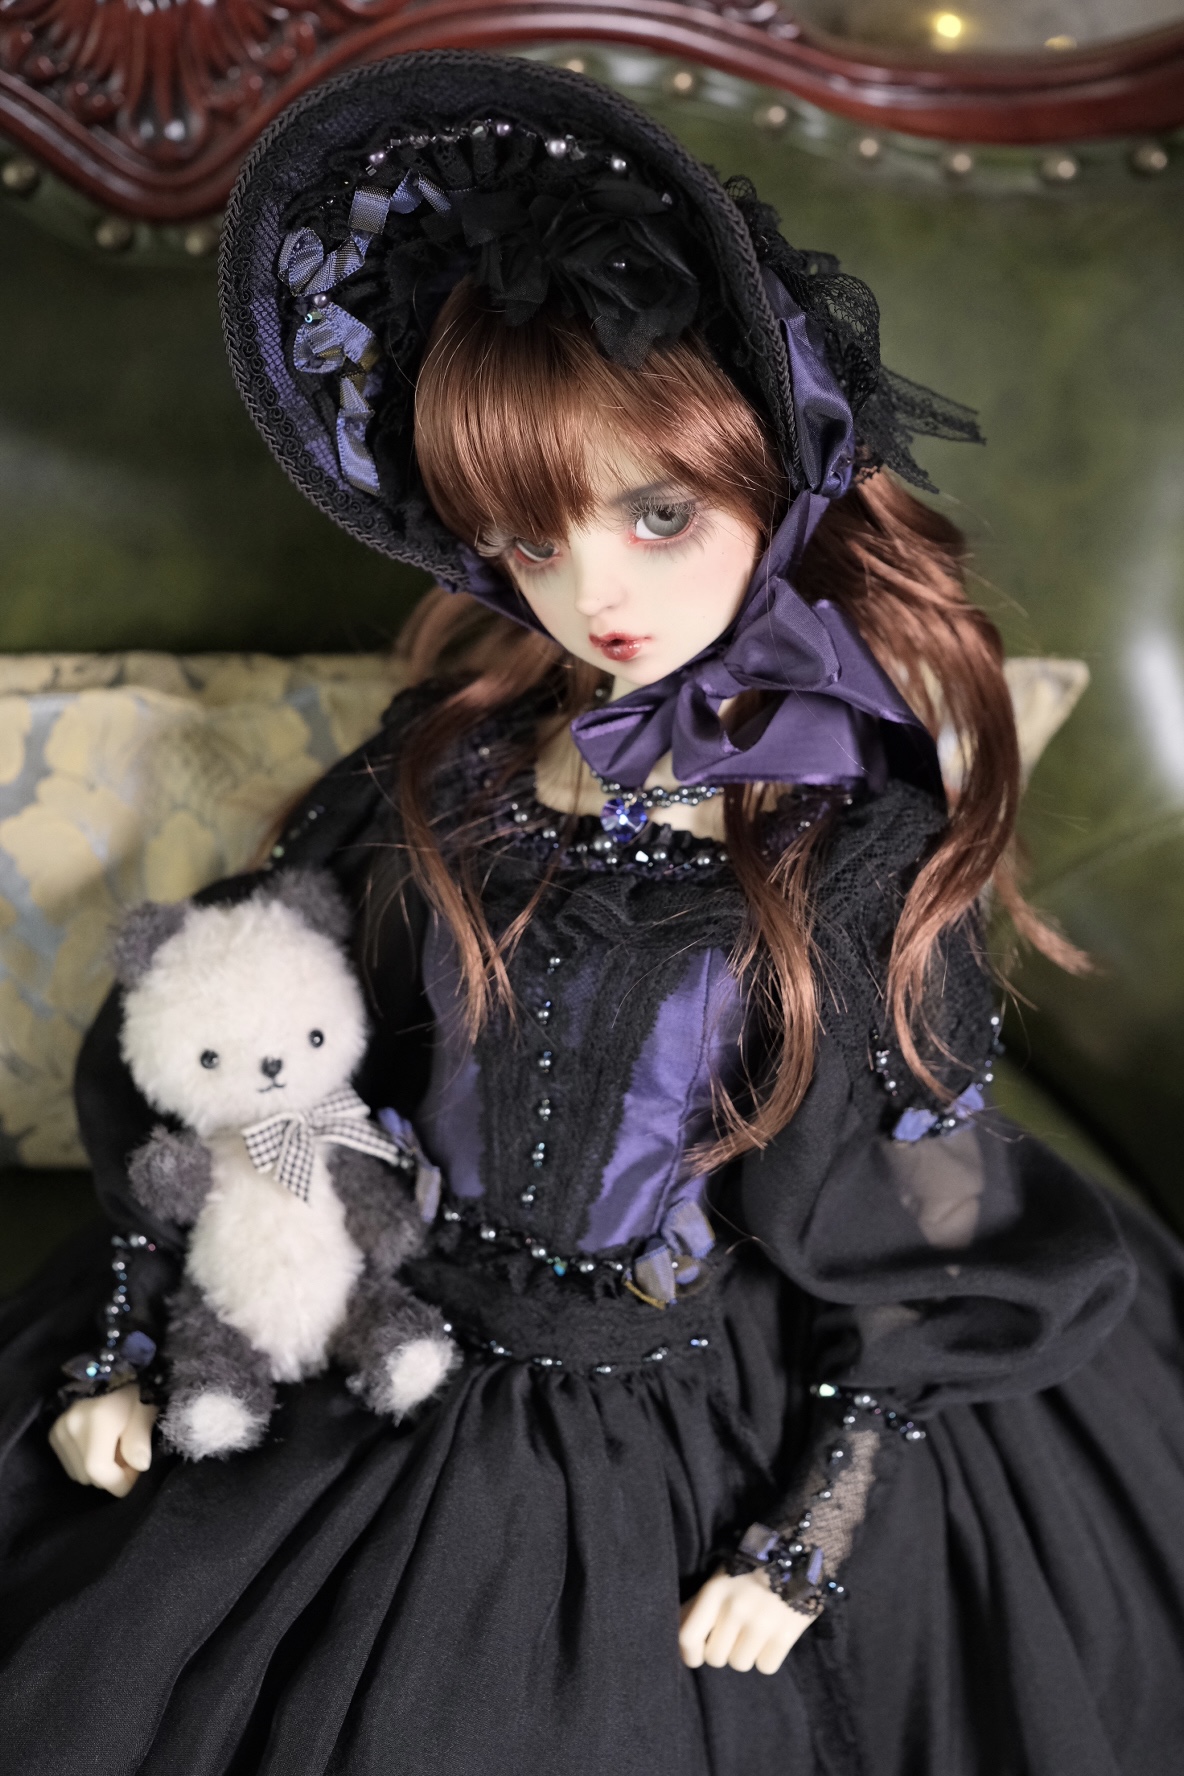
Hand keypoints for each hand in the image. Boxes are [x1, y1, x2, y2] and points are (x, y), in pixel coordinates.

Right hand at [49, 1384, 157, 1496]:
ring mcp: (60, 1428)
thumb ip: (140, 1439)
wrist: (115, 1367)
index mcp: (97, 1420)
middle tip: (129, 1455)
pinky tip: (100, 1445)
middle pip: (88, 1476)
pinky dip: (86, 1461)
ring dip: (98, 1468)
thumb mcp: (147, 1410)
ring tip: (116, 1447)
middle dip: (112, 1473)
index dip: (119, 1481)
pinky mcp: (55, 1431)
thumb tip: (139, 1466)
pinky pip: (70, 1463)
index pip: (98, 1471)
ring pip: (78, 1473)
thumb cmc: (136, 1389)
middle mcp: (72, 1425)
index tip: (137, 1471)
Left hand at [679, 1568, 815, 1674]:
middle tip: (733, 1636)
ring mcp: (762, 1622)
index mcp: (715, 1591)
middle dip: (722, 1650)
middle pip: (716, 1657)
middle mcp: (735, 1608)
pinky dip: (767, 1658)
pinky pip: (766, 1666)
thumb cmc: (751, 1566)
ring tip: (754, 1633)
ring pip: (740, 1664)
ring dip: (745, 1654)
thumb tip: (681, 1636)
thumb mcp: (721, 1577)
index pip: (688, 1637)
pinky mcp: (786, 1633)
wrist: (798, 1551)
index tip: (696, 1656)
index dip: (689, 1654)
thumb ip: (700, 1605)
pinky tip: (771, 1638)